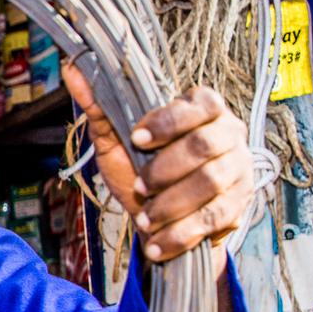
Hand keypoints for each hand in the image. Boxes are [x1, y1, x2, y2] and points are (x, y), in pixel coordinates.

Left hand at [63, 65, 252, 261]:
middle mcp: (229, 133)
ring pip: (211, 183)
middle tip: (140, 187)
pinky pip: (214, 218)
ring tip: (145, 219)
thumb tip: (72, 69)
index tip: (136, 138)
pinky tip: (157, 243)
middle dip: (166, 169)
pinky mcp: (240, 204)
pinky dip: (181, 234)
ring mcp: (239, 169)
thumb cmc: (141, 167)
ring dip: (172, 204)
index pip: (197, 105)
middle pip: (204, 145)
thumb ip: (99, 107)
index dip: (167, 122)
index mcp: (204, 108)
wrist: (162, 217)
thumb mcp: (117, 139)